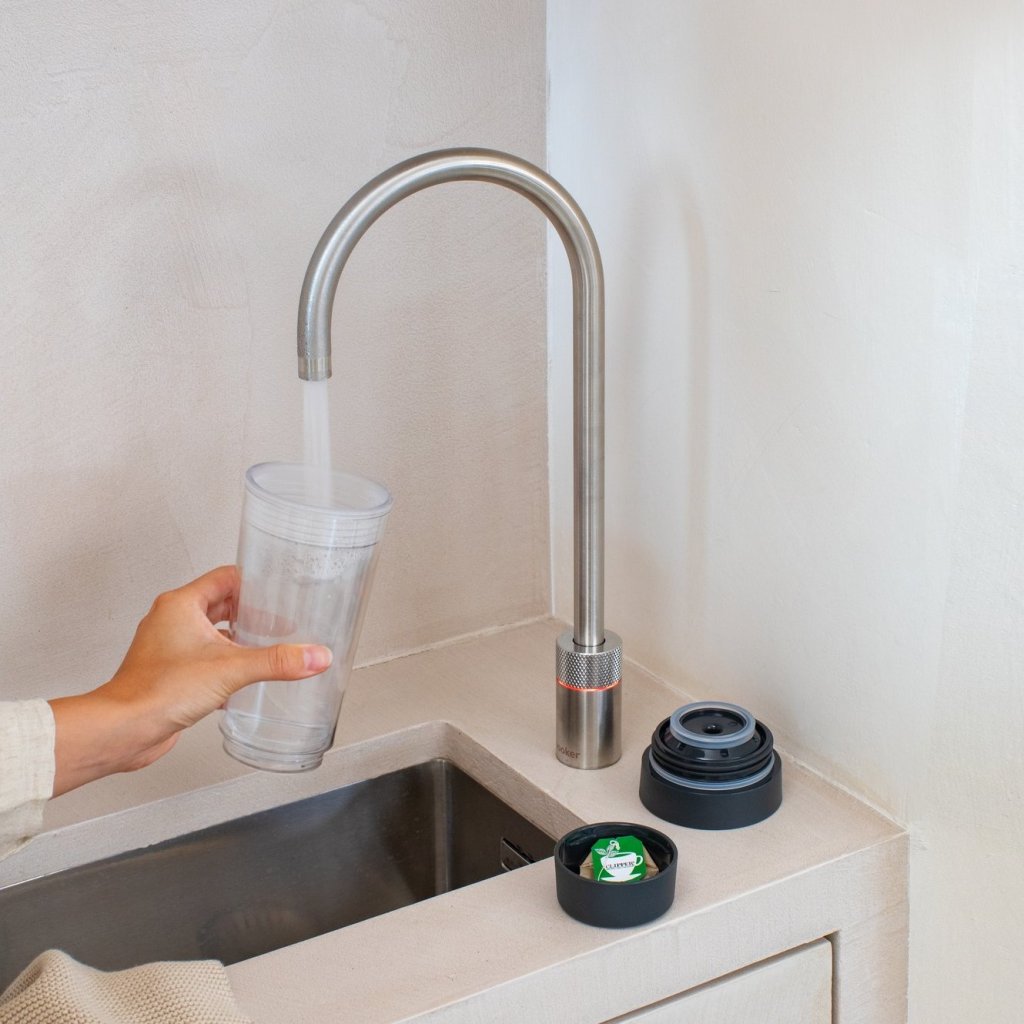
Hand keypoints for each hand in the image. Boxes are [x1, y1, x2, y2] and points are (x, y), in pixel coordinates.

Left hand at [47, 566, 331, 795]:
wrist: (124, 729)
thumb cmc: (157, 691)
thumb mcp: (231, 669)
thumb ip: (277, 661)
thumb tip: (314, 655)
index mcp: (181, 605)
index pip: (225, 578)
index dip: (254, 583)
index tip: (277, 589)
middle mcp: (172, 622)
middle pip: (221, 605)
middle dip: (252, 614)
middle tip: (280, 620)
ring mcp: (169, 648)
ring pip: (213, 634)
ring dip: (239, 641)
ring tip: (268, 648)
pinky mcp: (170, 673)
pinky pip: (205, 660)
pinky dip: (226, 665)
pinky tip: (245, 680)